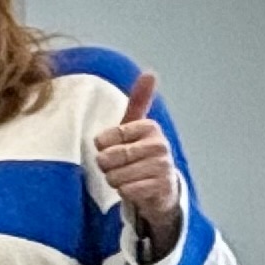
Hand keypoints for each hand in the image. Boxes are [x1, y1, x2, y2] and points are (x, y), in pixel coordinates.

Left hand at [95, 71, 182, 254]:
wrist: (160, 186)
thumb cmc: (140, 153)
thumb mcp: (135, 127)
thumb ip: (139, 101)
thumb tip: (150, 72)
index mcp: (149, 127)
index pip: (105, 138)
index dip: (102, 146)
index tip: (111, 147)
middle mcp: (159, 145)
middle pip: (108, 158)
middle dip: (106, 165)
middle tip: (119, 165)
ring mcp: (162, 167)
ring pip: (114, 176)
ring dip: (115, 180)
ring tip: (128, 176)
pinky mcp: (161, 187)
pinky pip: (125, 191)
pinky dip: (124, 192)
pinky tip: (135, 188)